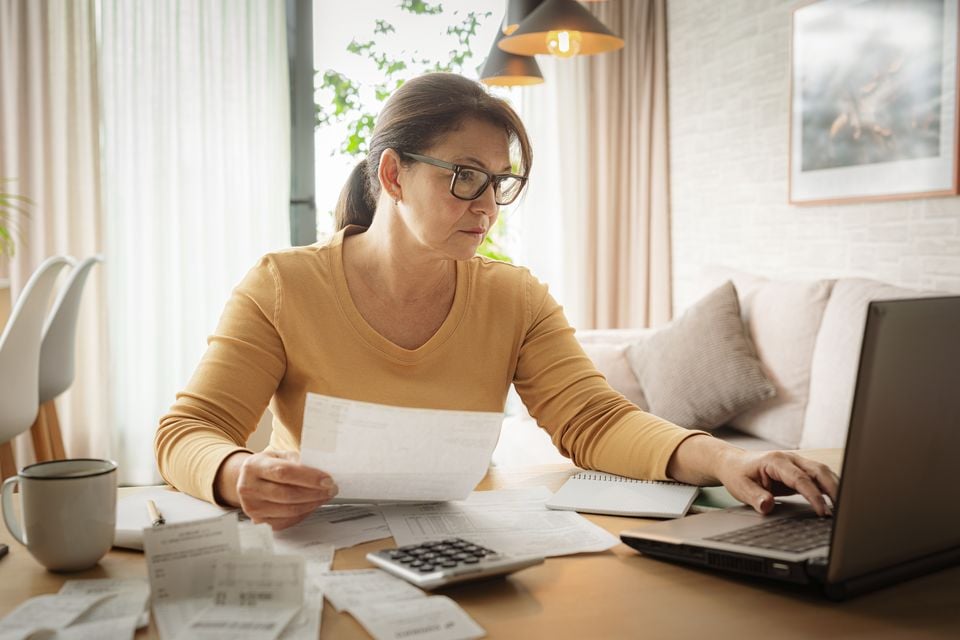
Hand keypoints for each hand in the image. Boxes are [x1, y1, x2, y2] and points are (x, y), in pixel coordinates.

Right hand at [218, 450, 338, 529]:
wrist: (248, 480)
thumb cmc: (269, 465)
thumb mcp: (279, 455)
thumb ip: (297, 460)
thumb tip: (322, 472)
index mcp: (254, 466)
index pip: (284, 472)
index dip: (309, 477)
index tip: (328, 480)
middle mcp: (248, 488)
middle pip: (288, 494)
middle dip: (315, 492)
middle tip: (332, 489)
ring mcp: (252, 508)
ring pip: (289, 510)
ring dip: (312, 504)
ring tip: (325, 496)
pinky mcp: (259, 521)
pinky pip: (287, 520)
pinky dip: (304, 513)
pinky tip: (312, 505)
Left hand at [716, 449, 838, 516]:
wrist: (734, 463)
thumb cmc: (738, 474)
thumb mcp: (740, 487)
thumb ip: (755, 497)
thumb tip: (768, 506)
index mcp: (776, 461)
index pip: (800, 479)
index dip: (814, 496)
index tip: (823, 512)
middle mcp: (790, 459)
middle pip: (819, 471)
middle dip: (834, 489)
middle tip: (843, 511)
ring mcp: (797, 463)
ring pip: (823, 472)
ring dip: (836, 487)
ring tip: (844, 508)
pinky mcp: (800, 471)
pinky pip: (820, 477)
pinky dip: (830, 487)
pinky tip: (837, 501)